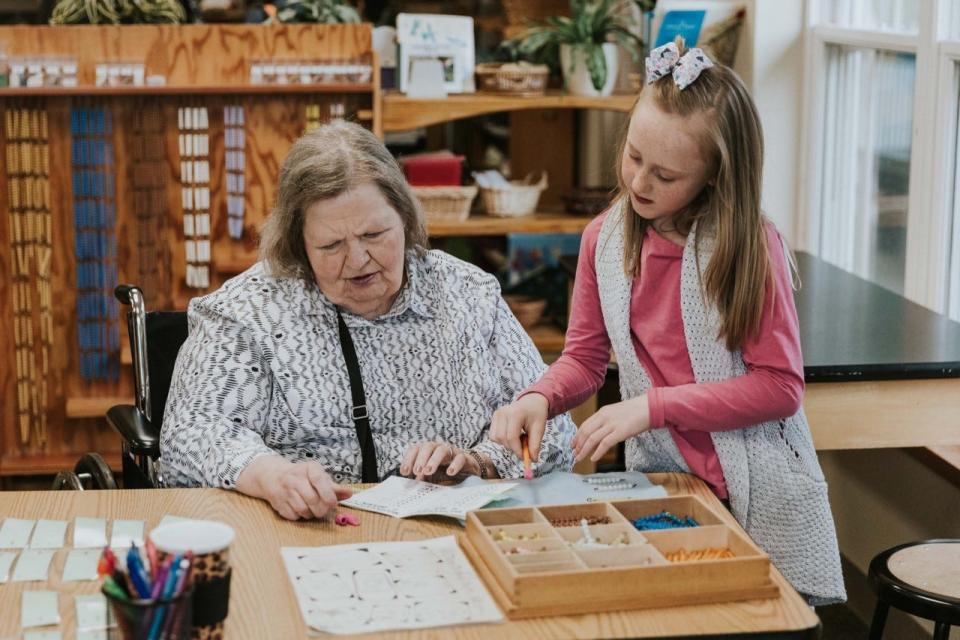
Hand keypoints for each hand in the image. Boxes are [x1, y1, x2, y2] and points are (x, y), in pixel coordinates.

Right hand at [236, 456, 352, 520]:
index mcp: (309, 468)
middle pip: (312, 499)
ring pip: (303, 510)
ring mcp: (284, 490)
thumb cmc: (301, 477)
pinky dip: (300, 516)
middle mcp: (294, 477)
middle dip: (322, 509)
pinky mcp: (277, 502)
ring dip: (311, 514)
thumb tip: (349, 493)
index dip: (328, 494)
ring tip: (312, 509)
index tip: (333, 503)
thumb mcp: (318, 476)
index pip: (319, 479)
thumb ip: (334, 486)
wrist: (273, 476)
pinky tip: (300, 509)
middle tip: (324, 510)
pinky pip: (293, 516)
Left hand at [399, 441, 481, 481]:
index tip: (404, 472)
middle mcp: (438, 448)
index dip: (408, 459)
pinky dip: (454, 464)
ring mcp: (451, 451)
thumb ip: (422, 477)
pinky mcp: (464, 457)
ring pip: (442, 450)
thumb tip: (411, 484)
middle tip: (416, 471)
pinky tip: (449, 473)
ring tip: (428, 471)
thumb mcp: (431, 475)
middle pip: (427, 446)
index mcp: (428, 450)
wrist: (468, 469)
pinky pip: (459, 458)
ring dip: (434, 460)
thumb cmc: (445, 471)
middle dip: (420, 459)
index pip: (416, 449)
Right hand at [489, 393, 548, 461]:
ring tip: (518, 438)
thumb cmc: (537, 414)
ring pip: (496, 438)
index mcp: (515, 413)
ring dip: (507, 444)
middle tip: (523, 448)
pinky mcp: (494, 417)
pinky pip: (493, 435)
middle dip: (513, 448)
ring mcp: (497, 414)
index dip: (517, 450)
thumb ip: (535, 444)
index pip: (511, 437)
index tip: (525, 457)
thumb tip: (533, 460)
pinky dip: (502, 440)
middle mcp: (503, 412)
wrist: (532, 401)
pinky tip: (512, 435)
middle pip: (502, 439)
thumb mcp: (540, 428)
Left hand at [571, 395, 650, 462]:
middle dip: (578, 444)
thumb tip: (596, 434)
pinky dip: (597, 452)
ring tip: (579, 458)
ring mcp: (612, 424)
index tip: (573, 444)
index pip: (584, 425)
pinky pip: (605, 443)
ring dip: (584, 450)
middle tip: (574, 453)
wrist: (650, 407)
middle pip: (585, 432)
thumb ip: (605, 421)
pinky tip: (593, 458)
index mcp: (602, 412)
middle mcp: (604, 417)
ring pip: (592, 438)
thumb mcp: (616, 413)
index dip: (577, 436)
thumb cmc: (635, 411)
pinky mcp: (621, 432)